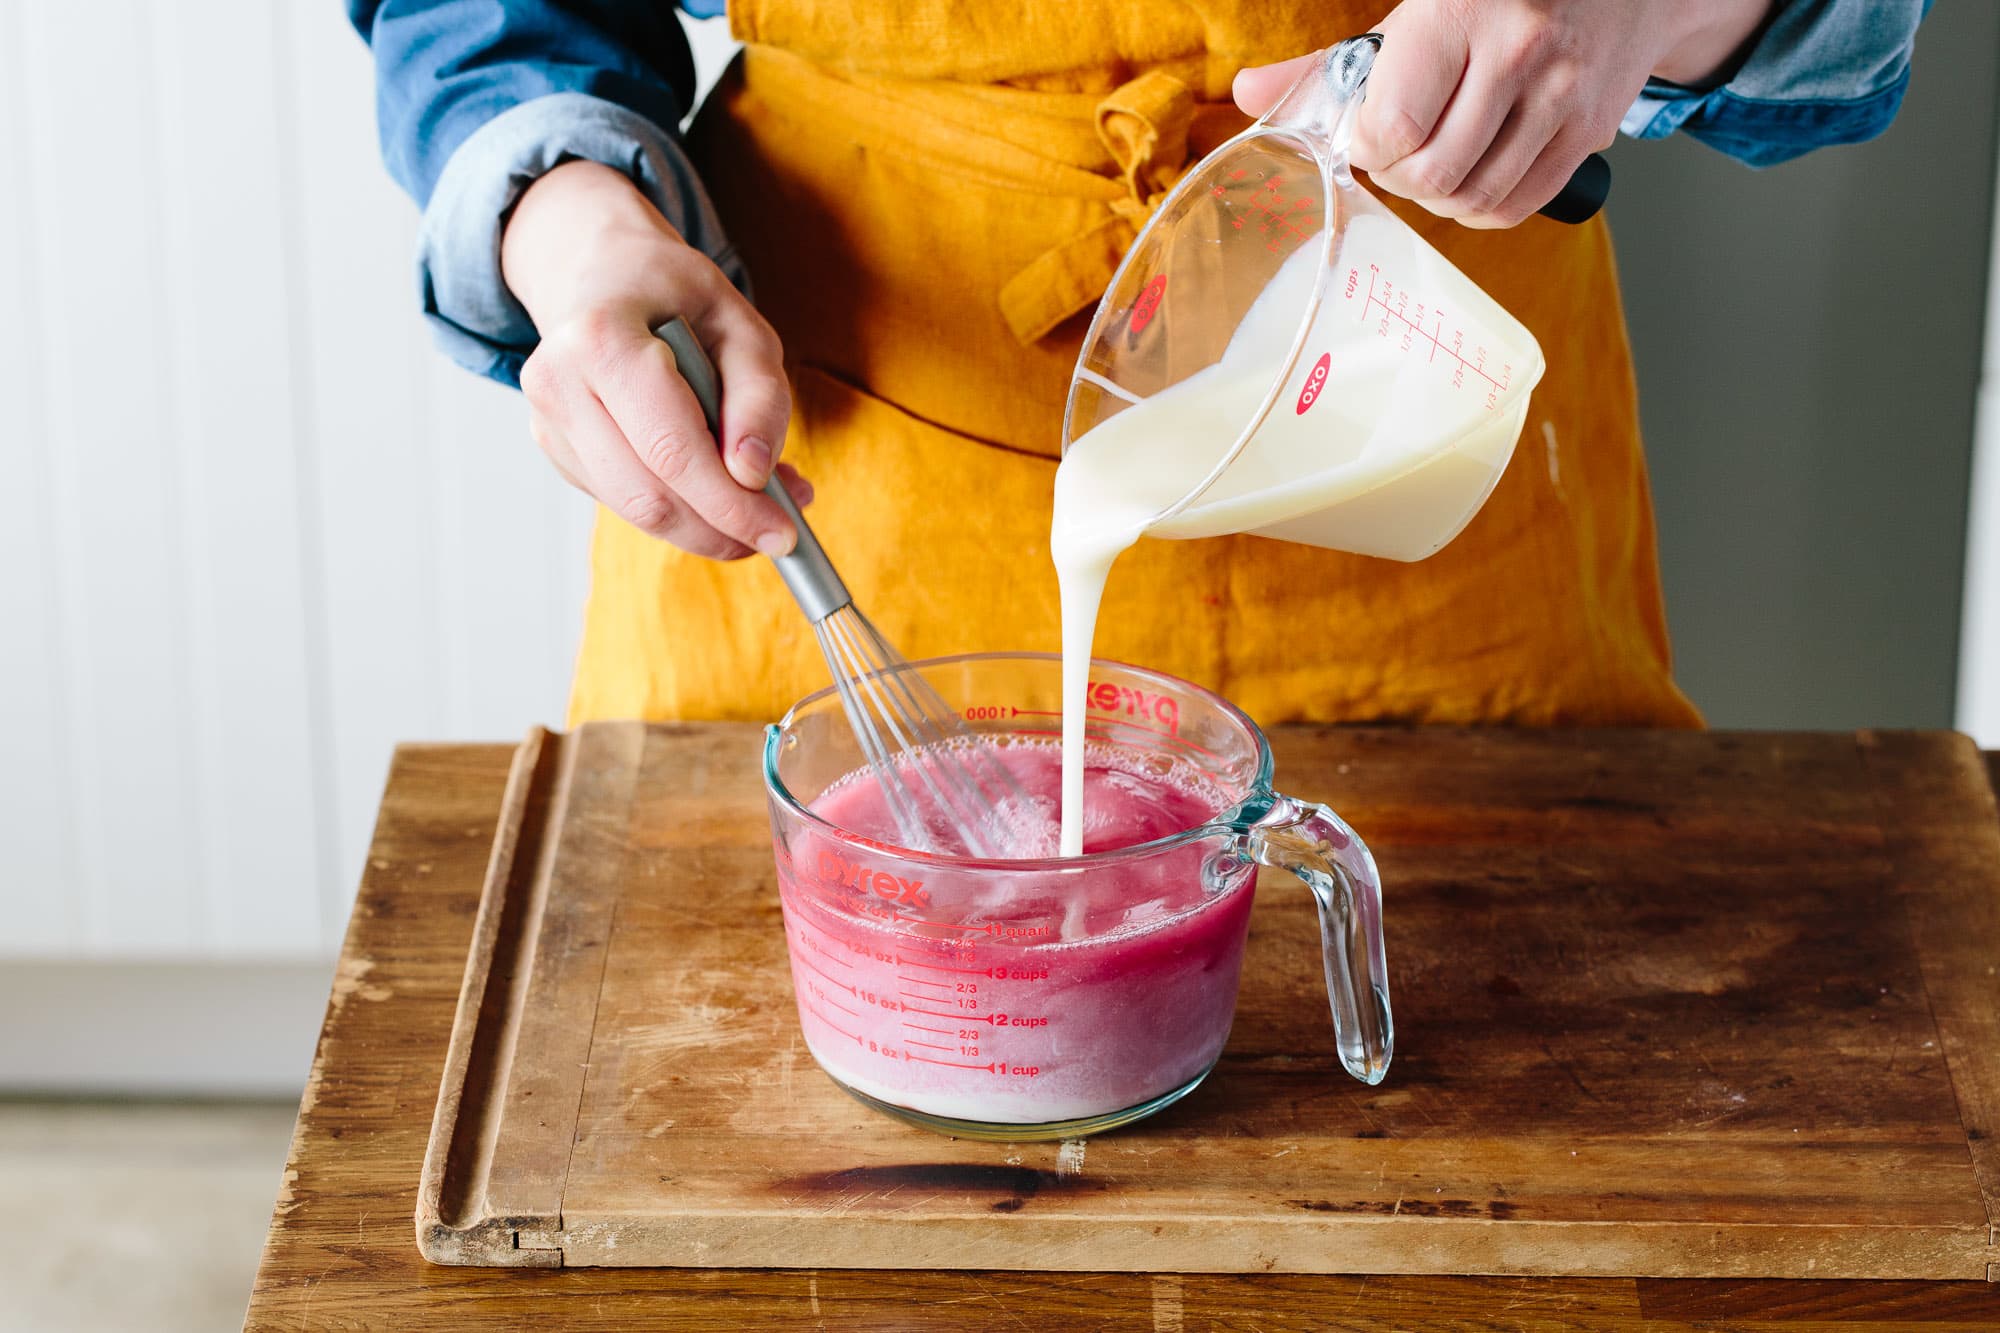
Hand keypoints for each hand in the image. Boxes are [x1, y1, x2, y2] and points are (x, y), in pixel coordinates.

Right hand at [501, 160, 807, 558]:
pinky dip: (678, 510)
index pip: (670, 449)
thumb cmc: (677, 296)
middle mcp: (558, 382)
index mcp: (601, 338)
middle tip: (777, 532)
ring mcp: (548, 422)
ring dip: (703, 527)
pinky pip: (625, 501)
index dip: (731, 504)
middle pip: (649, 494)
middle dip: (720, 528)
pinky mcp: (556, 450)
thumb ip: (758, 397)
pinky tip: (711, 486)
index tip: (783, 533)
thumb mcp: (741, 325)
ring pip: (634, 510)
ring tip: (756, 507)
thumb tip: (753, 475)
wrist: (603, 275)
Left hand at [1233, 0, 1771, 227]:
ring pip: (1472, 200)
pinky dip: (1479, 210)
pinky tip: (1469, 180)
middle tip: (1399, 154)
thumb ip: (1330, 66)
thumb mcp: (1413, 14)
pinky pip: (1515, 208)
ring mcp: (1561, 95)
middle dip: (1399, 178)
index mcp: (1459, 13)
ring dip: (1437, 200)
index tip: (1369, 136)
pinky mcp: (1589, 131)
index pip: (1393, 128)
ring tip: (1433, 165)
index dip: (1368, 149)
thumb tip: (1249, 95)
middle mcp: (1518, 51)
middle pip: (1431, 173)